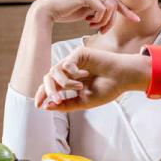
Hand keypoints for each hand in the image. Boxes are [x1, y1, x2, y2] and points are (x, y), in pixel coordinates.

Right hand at [32, 0, 139, 32]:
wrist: (47, 11)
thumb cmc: (65, 12)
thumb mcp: (86, 11)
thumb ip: (98, 9)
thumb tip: (111, 14)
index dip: (126, 11)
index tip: (136, 19)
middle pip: (114, 4)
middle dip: (111, 21)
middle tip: (101, 31)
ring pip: (110, 7)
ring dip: (104, 21)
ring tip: (93, 27)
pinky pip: (103, 8)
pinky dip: (99, 19)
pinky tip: (88, 22)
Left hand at [34, 47, 148, 111]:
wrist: (123, 78)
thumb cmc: (107, 89)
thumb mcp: (83, 102)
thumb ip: (65, 104)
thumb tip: (46, 107)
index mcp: (69, 83)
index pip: (51, 88)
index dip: (42, 95)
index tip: (38, 105)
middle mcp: (69, 72)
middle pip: (48, 78)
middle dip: (49, 90)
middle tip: (56, 98)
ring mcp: (73, 62)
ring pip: (55, 71)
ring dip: (64, 82)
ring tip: (78, 87)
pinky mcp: (79, 54)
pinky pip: (66, 63)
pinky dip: (72, 72)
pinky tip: (85, 75)